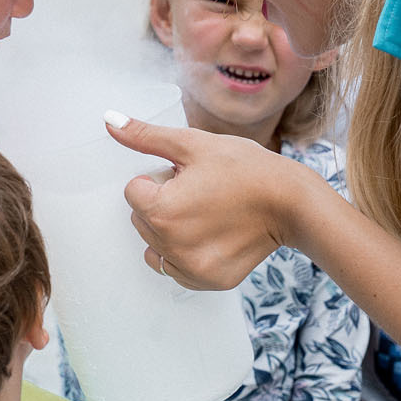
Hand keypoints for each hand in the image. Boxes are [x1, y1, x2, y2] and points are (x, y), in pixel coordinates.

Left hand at [105, 114, 312, 289]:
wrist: (292, 203)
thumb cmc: (246, 168)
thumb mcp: (193, 144)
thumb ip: (146, 137)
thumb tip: (109, 120)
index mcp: (161, 210)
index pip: (134, 191)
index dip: (159, 178)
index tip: (189, 177)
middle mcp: (170, 246)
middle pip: (142, 220)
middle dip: (163, 204)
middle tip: (200, 193)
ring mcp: (190, 268)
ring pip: (156, 246)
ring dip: (170, 231)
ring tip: (206, 214)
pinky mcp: (207, 281)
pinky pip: (176, 268)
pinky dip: (186, 254)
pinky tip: (213, 235)